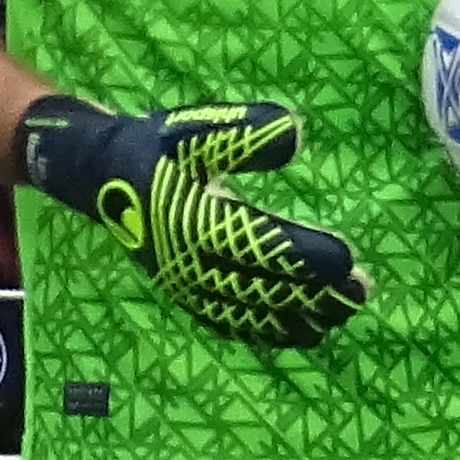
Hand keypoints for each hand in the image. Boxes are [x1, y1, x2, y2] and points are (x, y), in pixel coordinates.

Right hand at [17, 94, 369, 347]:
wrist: (99, 176)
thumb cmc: (152, 147)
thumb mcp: (192, 128)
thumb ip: (242, 135)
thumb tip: (296, 133)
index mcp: (193, 220)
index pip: (260, 245)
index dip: (304, 257)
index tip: (346, 259)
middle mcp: (191, 261)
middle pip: (262, 288)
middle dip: (314, 293)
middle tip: (360, 290)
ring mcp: (188, 284)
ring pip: (251, 313)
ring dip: (299, 316)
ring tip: (343, 312)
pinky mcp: (187, 294)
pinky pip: (232, 322)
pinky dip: (269, 331)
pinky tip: (302, 330)